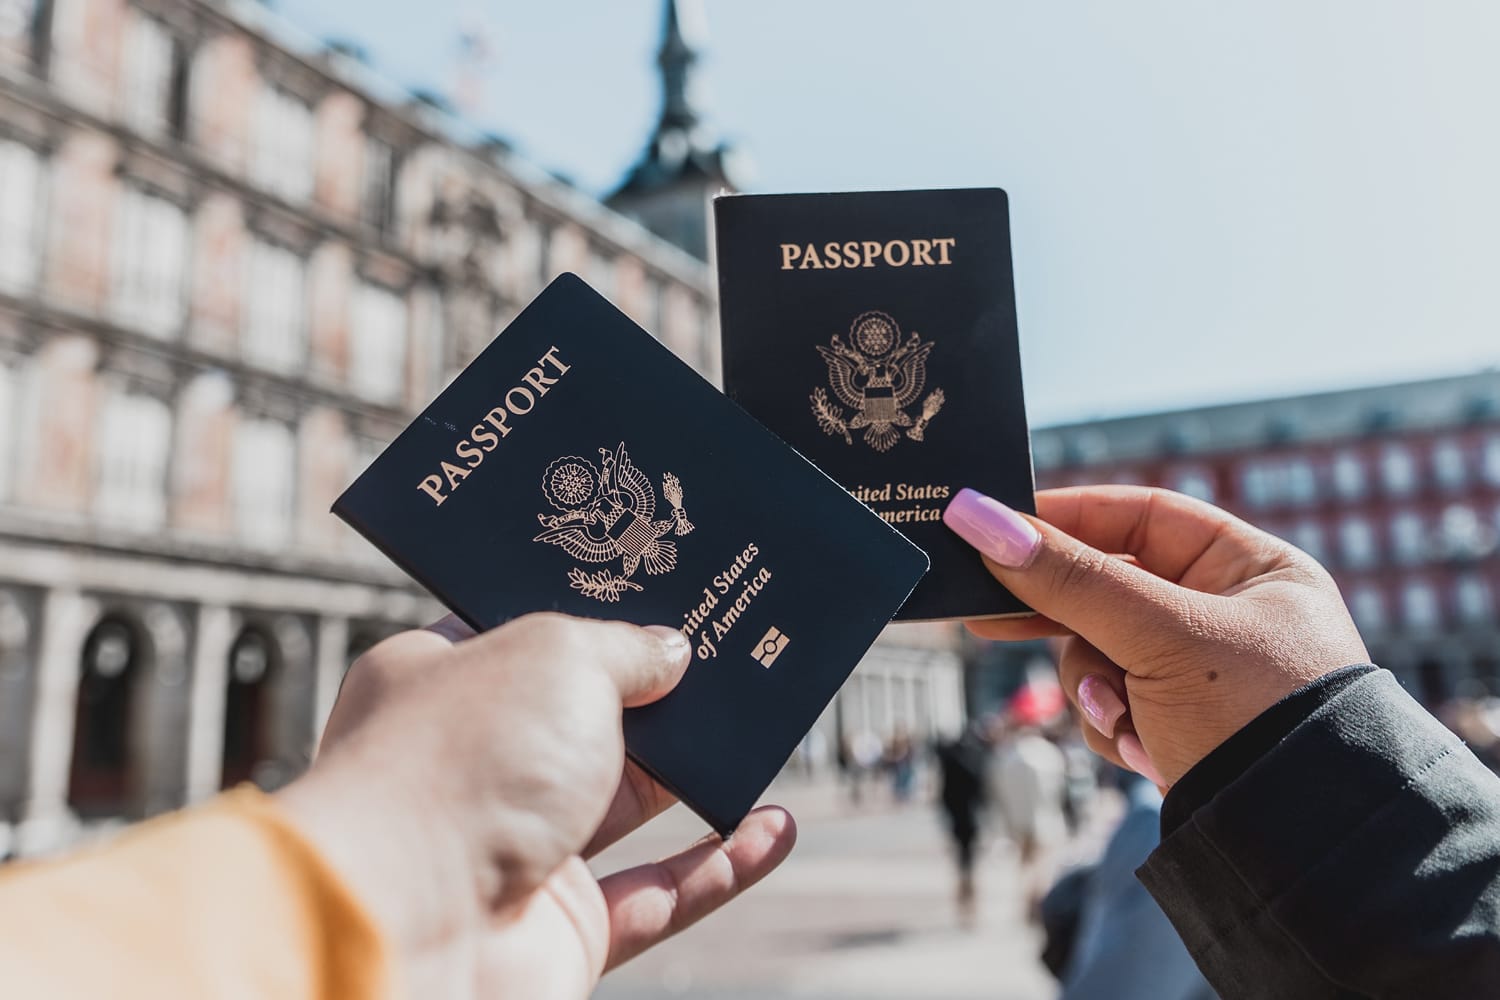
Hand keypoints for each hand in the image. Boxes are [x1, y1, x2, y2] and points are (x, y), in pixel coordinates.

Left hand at [276, 613, 796, 997]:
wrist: (408, 930)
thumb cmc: (460, 766)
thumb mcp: (557, 656)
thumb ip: (624, 647)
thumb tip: (670, 651)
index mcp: (439, 682)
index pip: (520, 631)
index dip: (590, 608)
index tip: (657, 585)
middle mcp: (474, 765)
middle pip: (585, 717)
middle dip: (658, 690)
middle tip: (729, 650)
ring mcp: (517, 850)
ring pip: (628, 804)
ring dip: (699, 773)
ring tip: (765, 727)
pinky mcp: (560, 929)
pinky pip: (659, 895)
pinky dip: (720, 866)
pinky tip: (773, 829)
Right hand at [943, 485, 1368, 785]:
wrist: (1297, 847)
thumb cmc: (1255, 716)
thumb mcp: (1158, 636)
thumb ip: (1067, 578)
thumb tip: (977, 517)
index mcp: (1252, 568)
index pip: (1142, 517)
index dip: (1069, 519)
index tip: (997, 526)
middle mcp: (1228, 614)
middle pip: (1109, 589)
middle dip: (1063, 618)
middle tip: (986, 615)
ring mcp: (1201, 675)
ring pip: (1098, 652)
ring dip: (1094, 686)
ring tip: (1120, 716)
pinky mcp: (1179, 726)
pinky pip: (1112, 705)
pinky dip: (1114, 726)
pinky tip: (1144, 750)